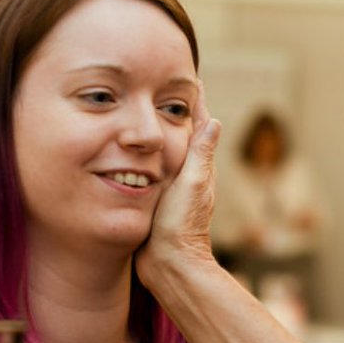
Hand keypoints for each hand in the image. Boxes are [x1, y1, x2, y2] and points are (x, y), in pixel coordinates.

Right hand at [139, 83, 221, 270]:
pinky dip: (142, 155)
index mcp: (198, 168)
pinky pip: (146, 171)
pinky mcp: (153, 201)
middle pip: (181, 136)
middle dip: (175, 112)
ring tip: (146, 111)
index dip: (194, 103)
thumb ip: (201, 155)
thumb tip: (215, 121)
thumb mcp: (193, 184)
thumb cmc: (180, 225)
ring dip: (156, 132)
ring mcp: (169, 189)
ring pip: (162, 152)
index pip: (198, 127)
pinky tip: (128, 151)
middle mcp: (186, 176)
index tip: (191, 78)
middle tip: (164, 86)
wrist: (168, 264)